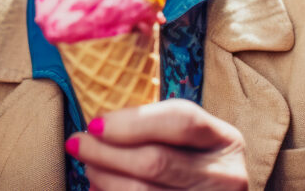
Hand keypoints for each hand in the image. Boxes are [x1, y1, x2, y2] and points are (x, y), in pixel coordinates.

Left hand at [67, 100, 246, 189]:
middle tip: (77, 143)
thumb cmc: (195, 160)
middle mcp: (226, 176)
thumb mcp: (193, 139)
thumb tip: (99, 121)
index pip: (182, 121)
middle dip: (106, 152)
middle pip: (157, 162)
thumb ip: (159, 124)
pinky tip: (99, 188)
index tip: (95, 123)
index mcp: (225, 140)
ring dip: (106, 178)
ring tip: (87, 166)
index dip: (134, 121)